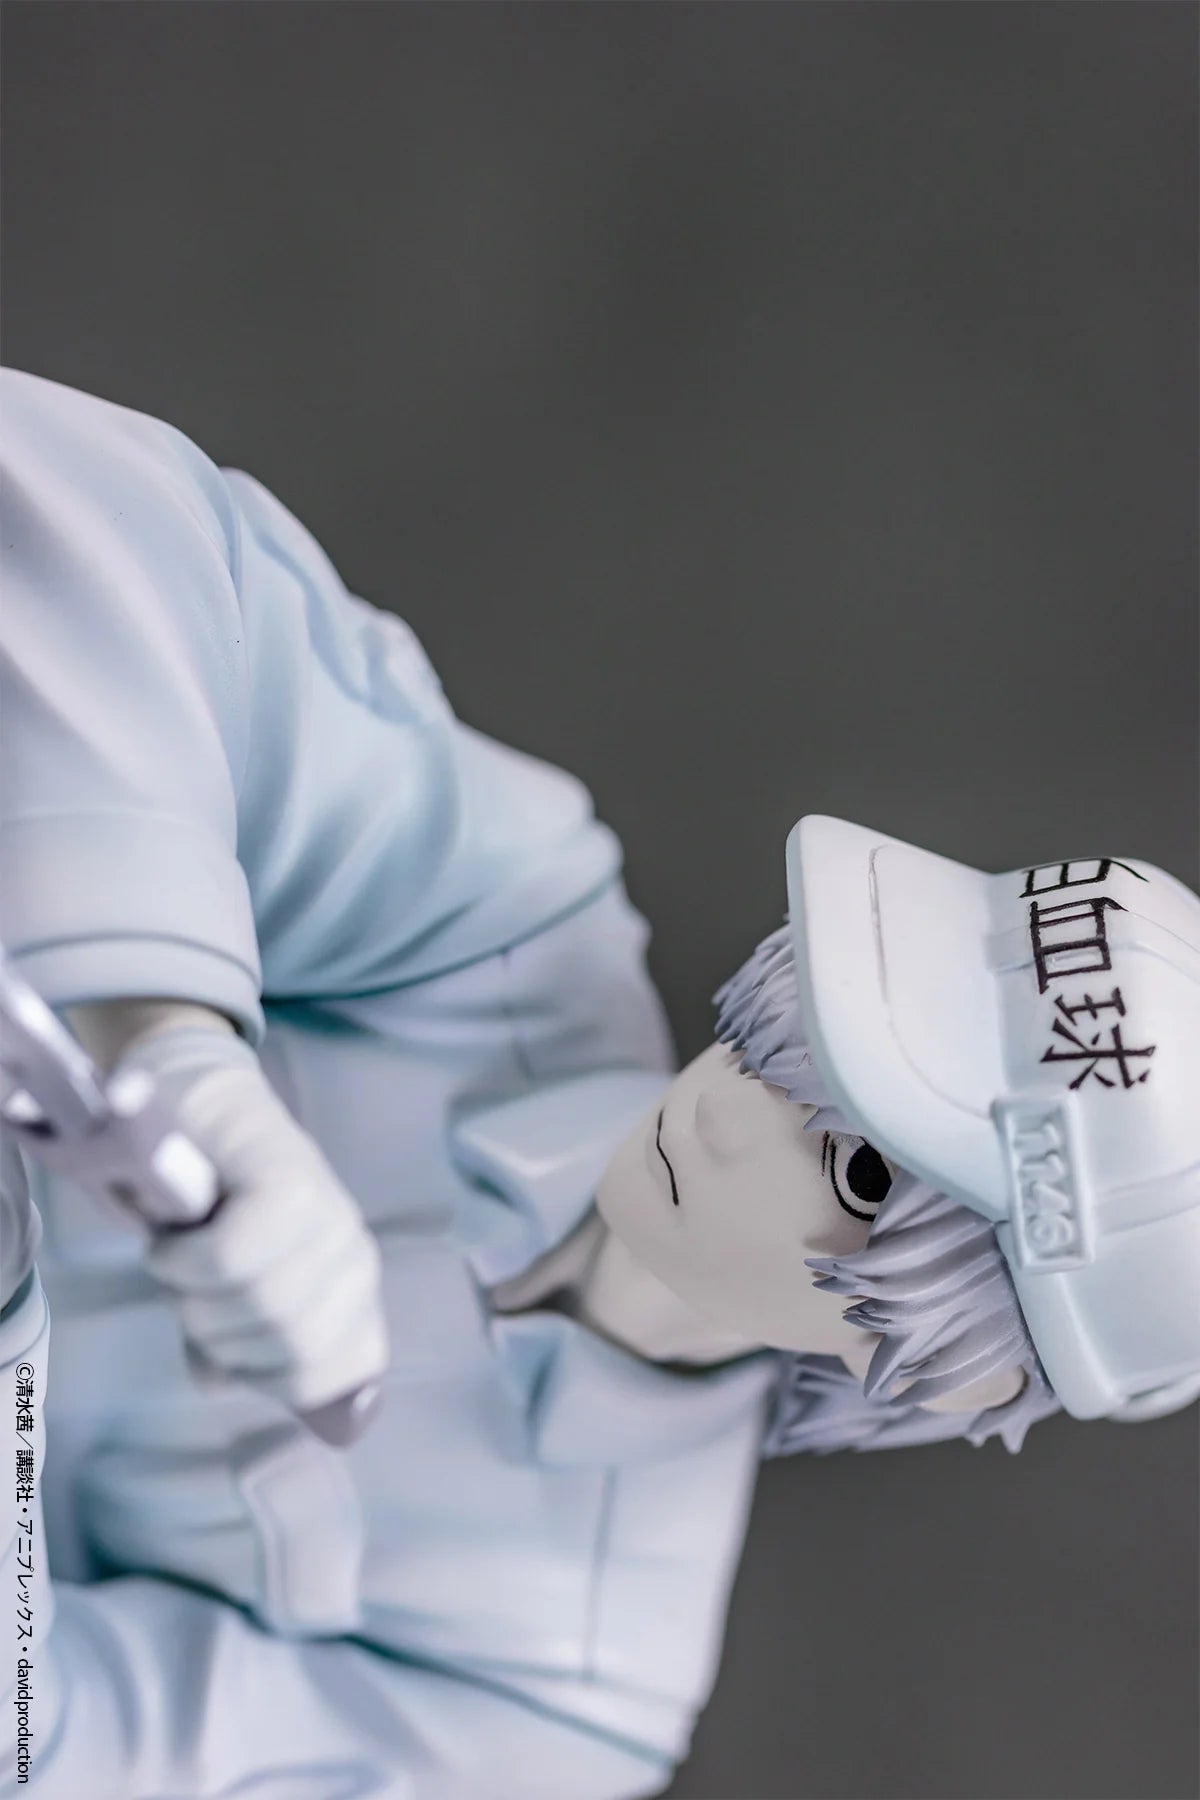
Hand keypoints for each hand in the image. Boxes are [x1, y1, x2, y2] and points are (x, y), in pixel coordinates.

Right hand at [94, 1017, 389, 1416]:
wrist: (198, 1111)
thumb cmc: (212, 1211)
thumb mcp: (227, 1294)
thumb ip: (236, 1346)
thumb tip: (220, 1384)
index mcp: (351, 1295)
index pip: (330, 1379)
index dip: (264, 1379)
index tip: (225, 1347)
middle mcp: (354, 1258)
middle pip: (284, 1348)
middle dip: (216, 1332)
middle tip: (193, 1287)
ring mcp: (330, 1216)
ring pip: (258, 1304)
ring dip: (193, 1292)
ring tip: (183, 1253)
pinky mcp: (290, 1181)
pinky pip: (233, 1257)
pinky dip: (185, 1257)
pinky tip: (174, 1236)